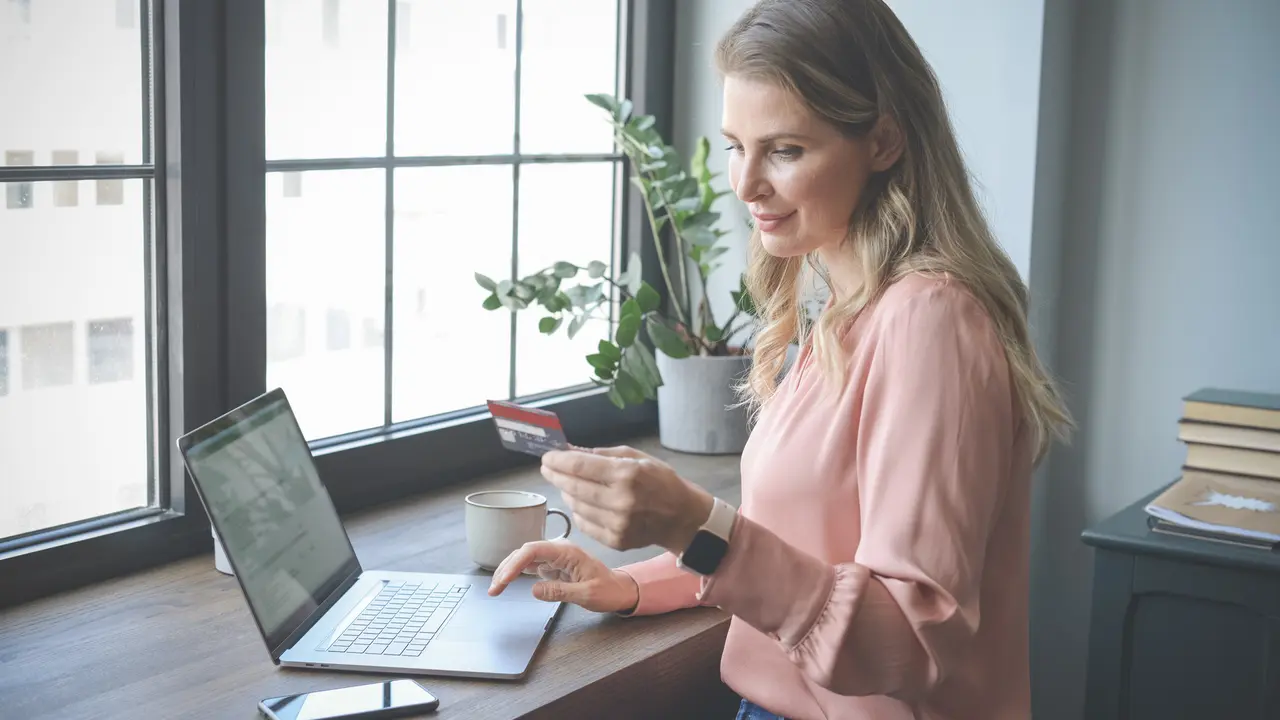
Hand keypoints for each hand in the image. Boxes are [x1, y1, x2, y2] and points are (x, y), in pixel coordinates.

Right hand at [486, 539, 639, 613]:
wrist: (619, 590)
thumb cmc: (608, 590)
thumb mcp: (587, 595)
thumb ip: (560, 591)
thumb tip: (534, 590)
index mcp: (567, 552)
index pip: (533, 550)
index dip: (514, 564)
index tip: (503, 580)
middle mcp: (558, 550)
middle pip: (524, 553)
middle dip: (506, 569)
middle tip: (494, 589)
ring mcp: (554, 557)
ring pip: (524, 558)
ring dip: (508, 570)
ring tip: (496, 588)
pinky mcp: (553, 566)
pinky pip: (530, 566)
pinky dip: (516, 573)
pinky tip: (507, 582)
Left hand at [540, 445, 714, 552]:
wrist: (682, 518)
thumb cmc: (661, 482)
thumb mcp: (637, 458)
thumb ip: (603, 454)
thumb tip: (571, 450)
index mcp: (627, 474)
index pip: (580, 466)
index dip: (559, 461)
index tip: (547, 457)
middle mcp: (621, 500)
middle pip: (573, 486)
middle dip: (556, 475)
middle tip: (548, 468)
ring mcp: (617, 523)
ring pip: (576, 506)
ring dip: (567, 493)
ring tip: (567, 485)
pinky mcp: (615, 540)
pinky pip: (584, 524)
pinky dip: (578, 511)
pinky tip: (581, 503)